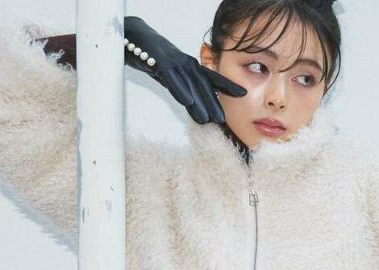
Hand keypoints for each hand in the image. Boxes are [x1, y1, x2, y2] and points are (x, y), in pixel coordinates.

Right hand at [124, 16, 246, 123]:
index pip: (212, 78)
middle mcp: (187, 63)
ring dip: (199, 101)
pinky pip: (172, 77)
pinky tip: (186, 101)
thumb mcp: (172, 77)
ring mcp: (175, 61)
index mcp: (192, 67)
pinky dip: (180, 88)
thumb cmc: (156, 61)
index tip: (244, 94)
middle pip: (203, 85)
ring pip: (189, 83)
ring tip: (206, 119)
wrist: (135, 40)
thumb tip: (196, 110)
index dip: (228, 85)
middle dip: (213, 102)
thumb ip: (184, 91)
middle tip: (222, 120)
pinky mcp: (161, 61)